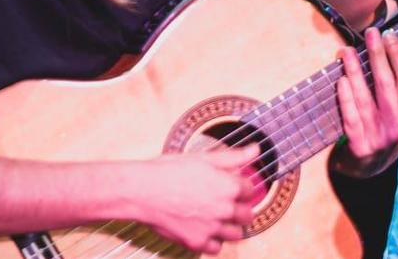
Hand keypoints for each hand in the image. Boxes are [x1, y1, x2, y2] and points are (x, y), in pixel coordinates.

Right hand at [132, 144, 260, 254]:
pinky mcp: (197, 241)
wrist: (142, 190)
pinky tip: (206, 230)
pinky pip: (216, 248)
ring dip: (231, 226)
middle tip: (229, 203)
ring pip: (236, 234)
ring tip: (219, 218)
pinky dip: (214, 241)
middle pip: (247, 215)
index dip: (242, 186)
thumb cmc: (168, 171)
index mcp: (228, 186)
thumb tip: (255, 149)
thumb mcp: (204, 158)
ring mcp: (211, 228)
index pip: (250, 190)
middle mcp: (224, 209)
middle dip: (241, 208)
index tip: (236, 186)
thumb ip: (234, 156)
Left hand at [333, 27, 397, 177]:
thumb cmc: (383, 135)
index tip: (389, 36)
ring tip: (347, 51)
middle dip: (378, 55)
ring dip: (355, 70)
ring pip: (366, 97)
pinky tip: (341, 79)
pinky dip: (346, 97)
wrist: (367, 173)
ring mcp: (378, 137)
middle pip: (387, 84)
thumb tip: (388, 53)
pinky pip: (351, 116)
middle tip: (371, 34)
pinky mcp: (359, 146)